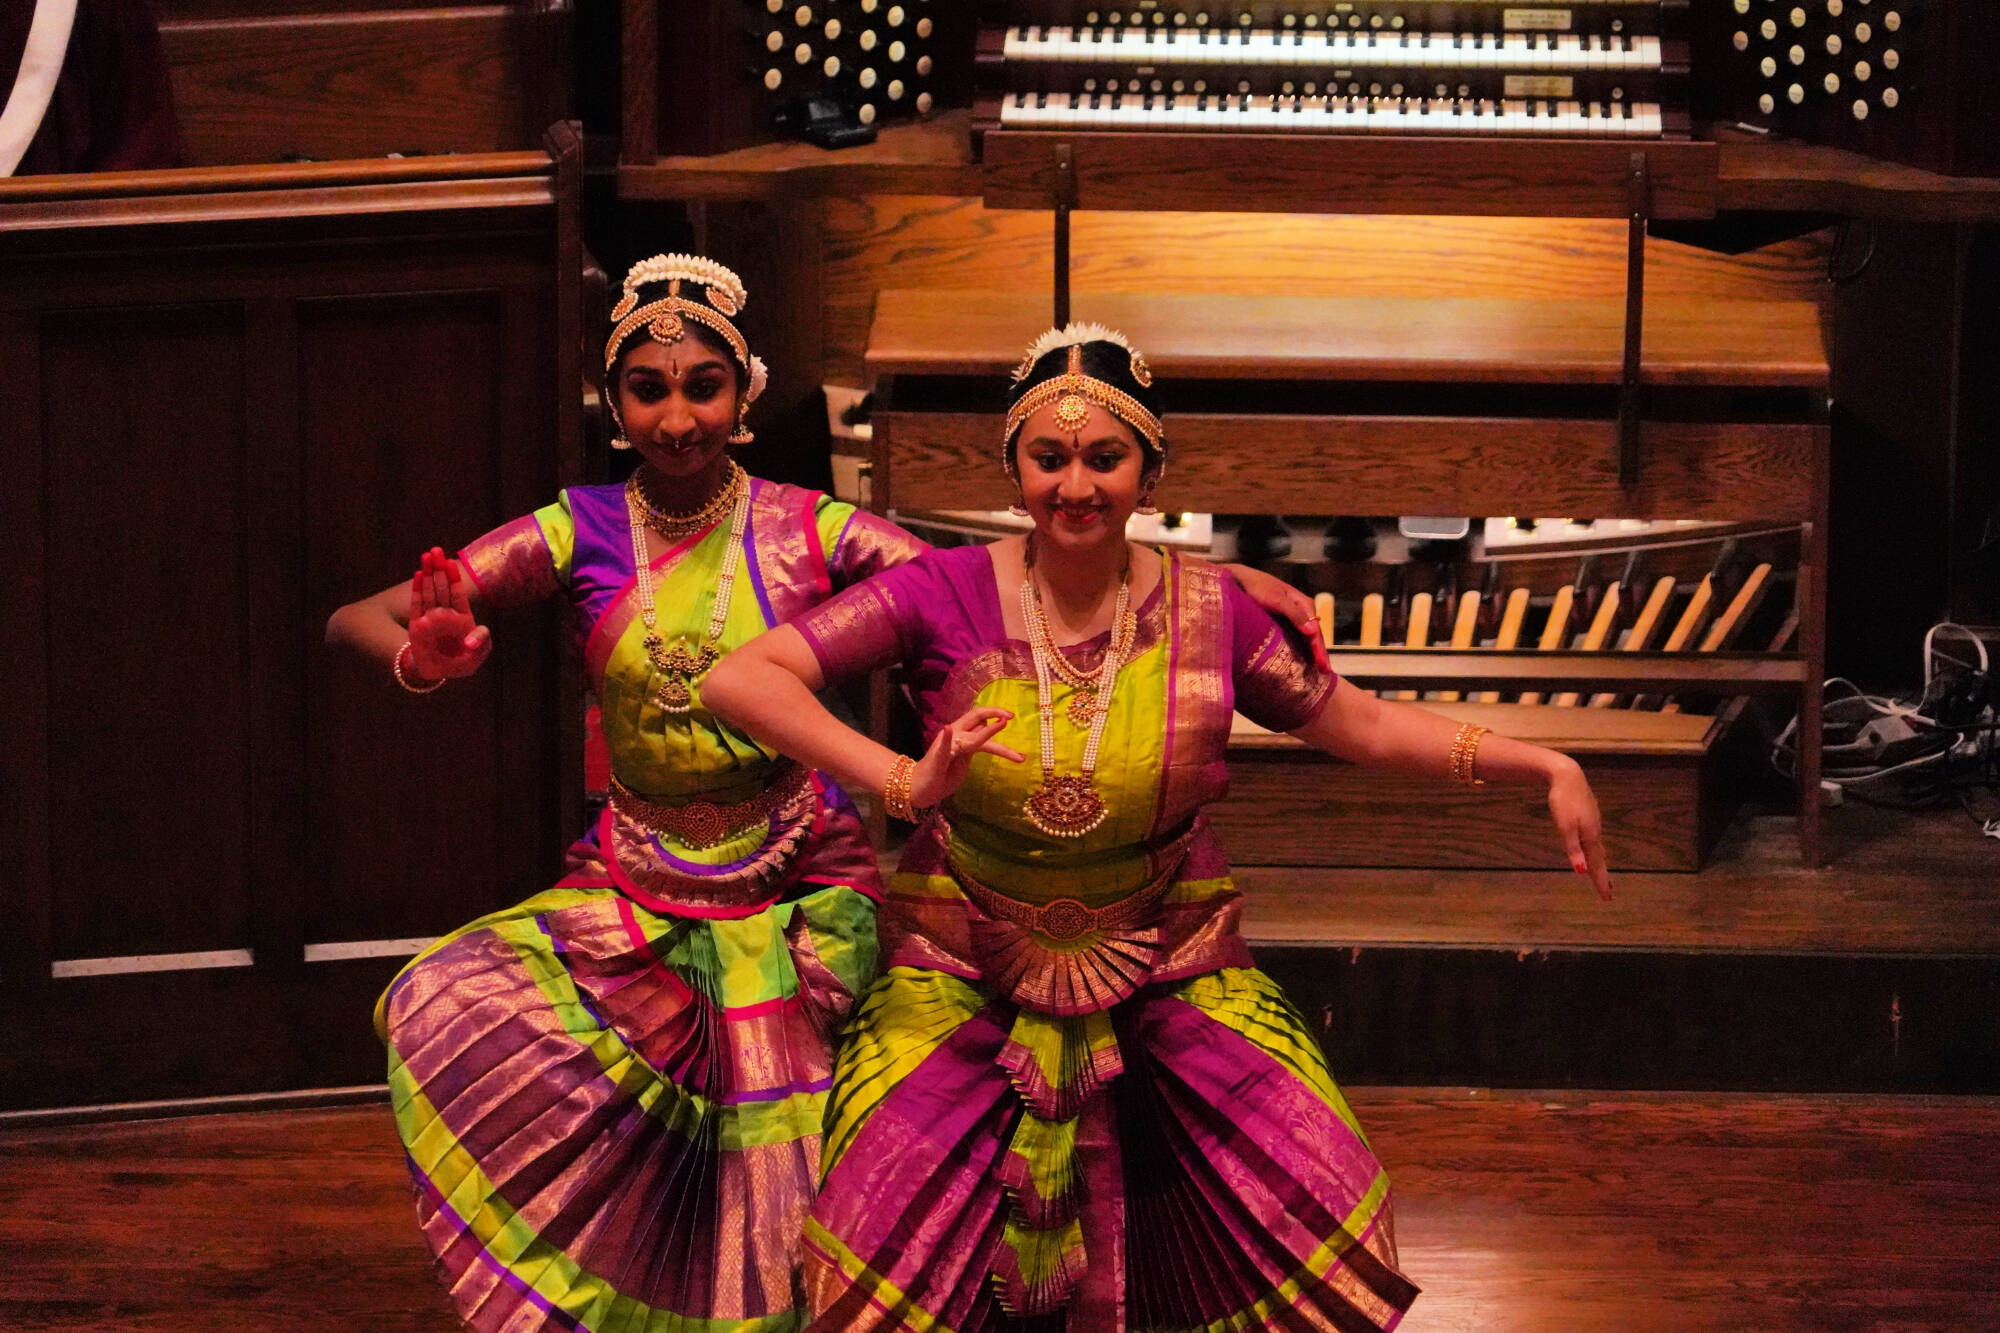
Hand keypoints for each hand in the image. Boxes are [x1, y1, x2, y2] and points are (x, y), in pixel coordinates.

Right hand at [406, 546, 492, 680]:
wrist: (438, 674)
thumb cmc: (460, 663)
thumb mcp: (477, 656)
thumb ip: (481, 643)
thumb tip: (471, 640)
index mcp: (462, 618)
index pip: (457, 594)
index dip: (454, 578)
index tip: (451, 562)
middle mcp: (445, 614)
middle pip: (442, 587)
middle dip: (440, 569)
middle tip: (436, 550)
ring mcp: (430, 618)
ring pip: (429, 591)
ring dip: (428, 573)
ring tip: (427, 556)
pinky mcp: (416, 625)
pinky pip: (416, 604)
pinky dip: (417, 590)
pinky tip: (418, 575)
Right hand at [907, 706, 1024, 807]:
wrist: (918, 789)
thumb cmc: (942, 776)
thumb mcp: (964, 759)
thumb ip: (974, 745)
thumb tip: (985, 728)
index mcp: (962, 737)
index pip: (980, 720)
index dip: (996, 717)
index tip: (1012, 717)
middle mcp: (955, 736)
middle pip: (976, 717)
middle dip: (994, 713)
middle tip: (1010, 717)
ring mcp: (946, 746)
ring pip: (970, 736)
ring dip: (987, 732)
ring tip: (1002, 723)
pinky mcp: (938, 758)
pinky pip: (943, 747)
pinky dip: (946, 739)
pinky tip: (948, 729)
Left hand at [1223, 563, 1329, 671]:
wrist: (1240, 580)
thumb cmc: (1257, 587)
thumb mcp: (1276, 600)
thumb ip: (1294, 614)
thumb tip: (1312, 631)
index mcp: (1304, 603)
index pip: (1315, 630)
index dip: (1319, 648)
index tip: (1322, 664)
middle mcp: (1302, 610)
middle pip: (1314, 635)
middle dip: (1320, 653)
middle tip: (1325, 672)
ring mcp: (1293, 615)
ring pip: (1307, 636)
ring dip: (1314, 652)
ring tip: (1320, 670)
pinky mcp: (1284, 620)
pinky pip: (1298, 636)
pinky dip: (1303, 647)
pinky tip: (1305, 658)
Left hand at [1547, 758, 1611, 899]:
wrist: (1567, 775)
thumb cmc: (1563, 800)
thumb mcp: (1565, 827)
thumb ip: (1573, 849)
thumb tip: (1581, 872)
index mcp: (1590, 836)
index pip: (1596, 865)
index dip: (1601, 882)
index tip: (1607, 898)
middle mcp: (1595, 830)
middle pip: (1599, 858)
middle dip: (1603, 876)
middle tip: (1609, 892)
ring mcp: (1593, 822)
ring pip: (1597, 847)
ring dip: (1600, 862)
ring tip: (1602, 873)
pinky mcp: (1588, 814)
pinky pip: (1594, 837)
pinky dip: (1595, 849)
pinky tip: (1593, 847)